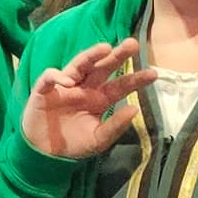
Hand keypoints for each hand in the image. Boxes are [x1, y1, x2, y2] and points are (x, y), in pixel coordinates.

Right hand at [22, 38, 155, 158]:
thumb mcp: (98, 140)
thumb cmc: (74, 144)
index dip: (135, 79)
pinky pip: (50, 77)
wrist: (44, 153)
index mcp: (99, 99)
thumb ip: (115, 126)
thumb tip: (134, 109)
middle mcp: (85, 88)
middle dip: (117, 55)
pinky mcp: (45, 89)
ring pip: (80, 64)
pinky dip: (57, 76)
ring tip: (105, 48)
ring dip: (91, 55)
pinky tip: (67, 81)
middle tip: (132, 44)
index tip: (154, 74)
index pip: (120, 85)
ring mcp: (65, 86)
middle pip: (103, 67)